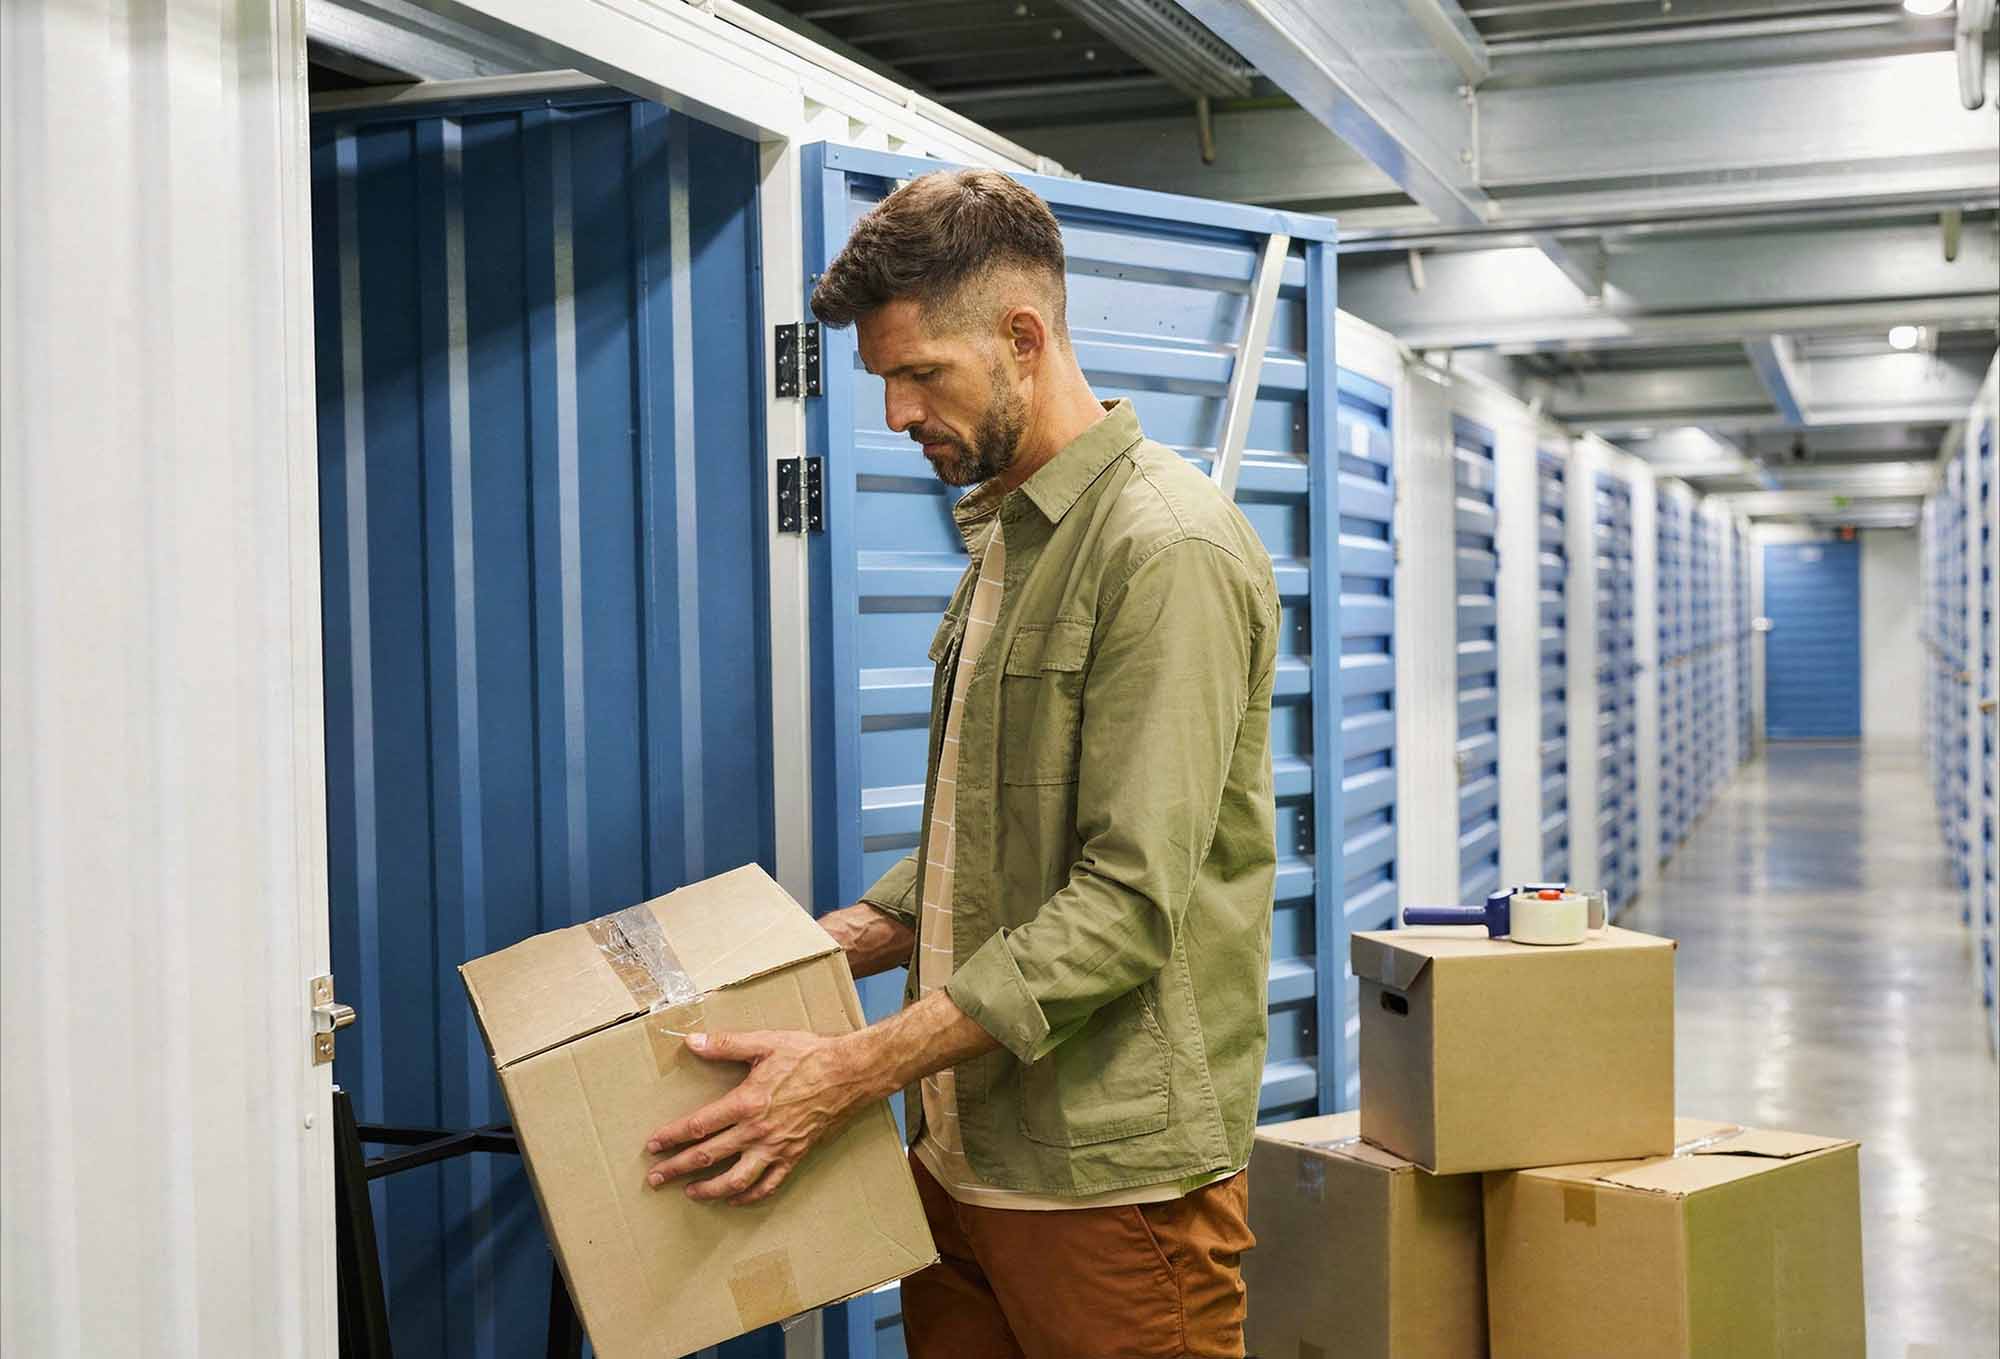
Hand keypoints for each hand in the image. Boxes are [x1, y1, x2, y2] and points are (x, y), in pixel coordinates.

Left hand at [641, 1029, 877, 1206]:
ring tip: (690, 1193)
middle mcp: (758, 1131)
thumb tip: (692, 1042)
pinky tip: (735, 1199)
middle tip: (656, 1179)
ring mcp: (777, 1148)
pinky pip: (768, 1184)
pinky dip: (748, 1196)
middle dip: (678, 1168)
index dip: (671, 1137)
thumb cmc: (809, 1055)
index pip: (698, 1126)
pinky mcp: (795, 1156)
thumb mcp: (765, 1043)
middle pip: (709, 1156)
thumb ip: (726, 1044)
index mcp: (746, 1103)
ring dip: (709, 1190)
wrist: (851, 1073)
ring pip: (736, 1180)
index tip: (653, 1146)